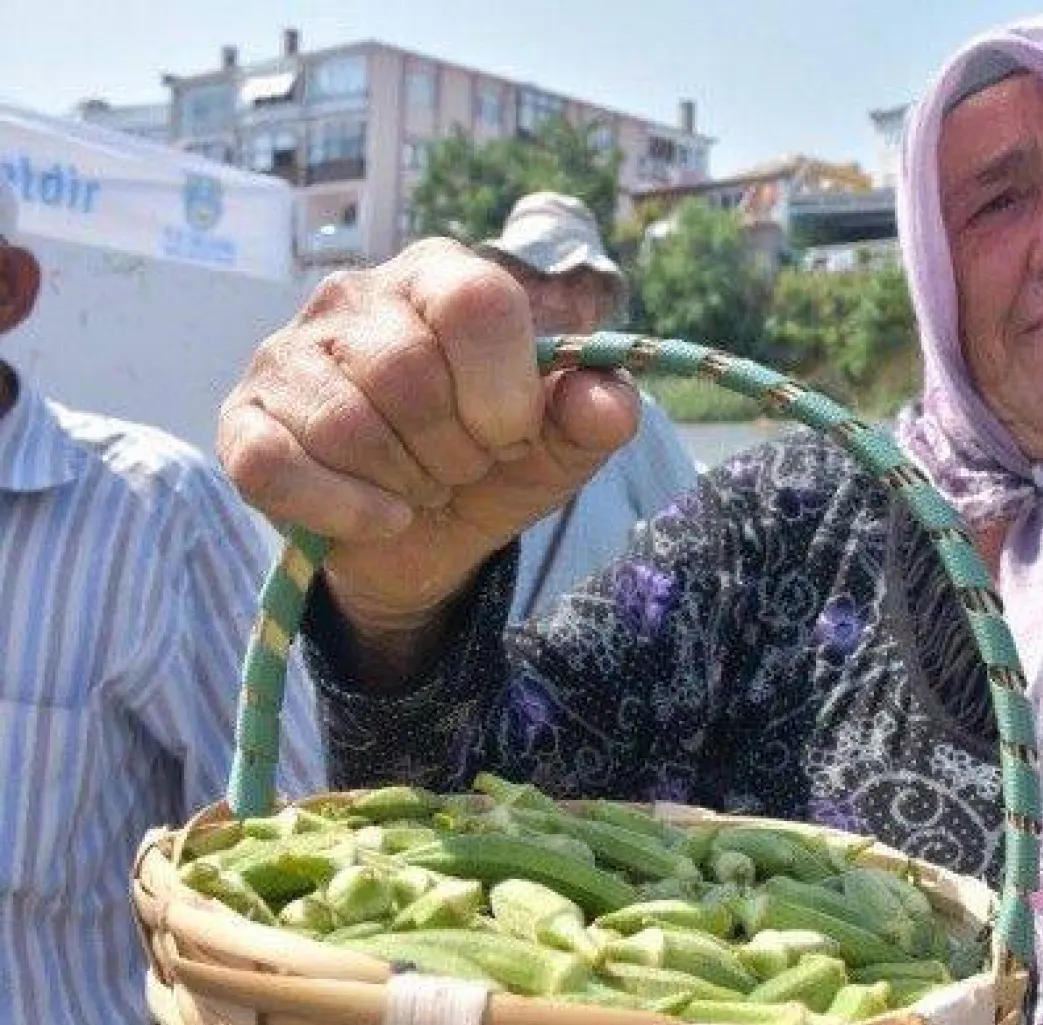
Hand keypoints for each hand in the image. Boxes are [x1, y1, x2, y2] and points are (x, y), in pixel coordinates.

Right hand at [219, 238, 639, 637]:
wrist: (422, 539)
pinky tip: (381, 518)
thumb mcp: (560, 445)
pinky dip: (343, 509)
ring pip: (346, 423)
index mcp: (441, 276)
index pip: (474, 300)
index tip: (511, 434)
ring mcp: (287, 355)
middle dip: (454, 448)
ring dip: (403, 481)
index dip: (502, 388)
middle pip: (407, 371)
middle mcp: (355, 298)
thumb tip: (608, 404)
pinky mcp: (243, 422)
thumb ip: (596, 415)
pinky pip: (276, 467)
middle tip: (461, 467)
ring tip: (420, 485)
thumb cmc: (491, 464)